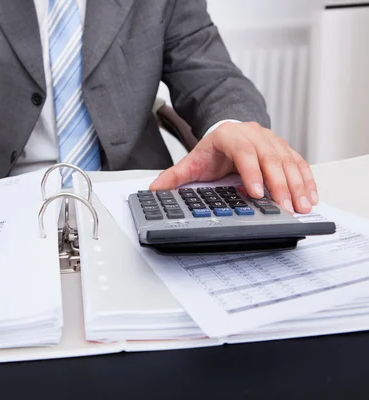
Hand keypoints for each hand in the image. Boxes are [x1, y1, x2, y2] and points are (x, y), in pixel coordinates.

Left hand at [150, 121, 317, 213]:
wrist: (229, 129)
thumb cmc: (213, 149)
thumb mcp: (193, 160)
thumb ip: (175, 175)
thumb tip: (155, 189)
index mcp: (231, 136)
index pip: (244, 153)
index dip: (251, 172)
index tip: (256, 192)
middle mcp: (255, 136)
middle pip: (270, 159)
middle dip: (279, 184)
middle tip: (284, 206)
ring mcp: (272, 141)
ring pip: (288, 162)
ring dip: (297, 185)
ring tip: (302, 206)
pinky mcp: (285, 150)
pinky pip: (299, 164)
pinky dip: (307, 180)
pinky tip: (311, 197)